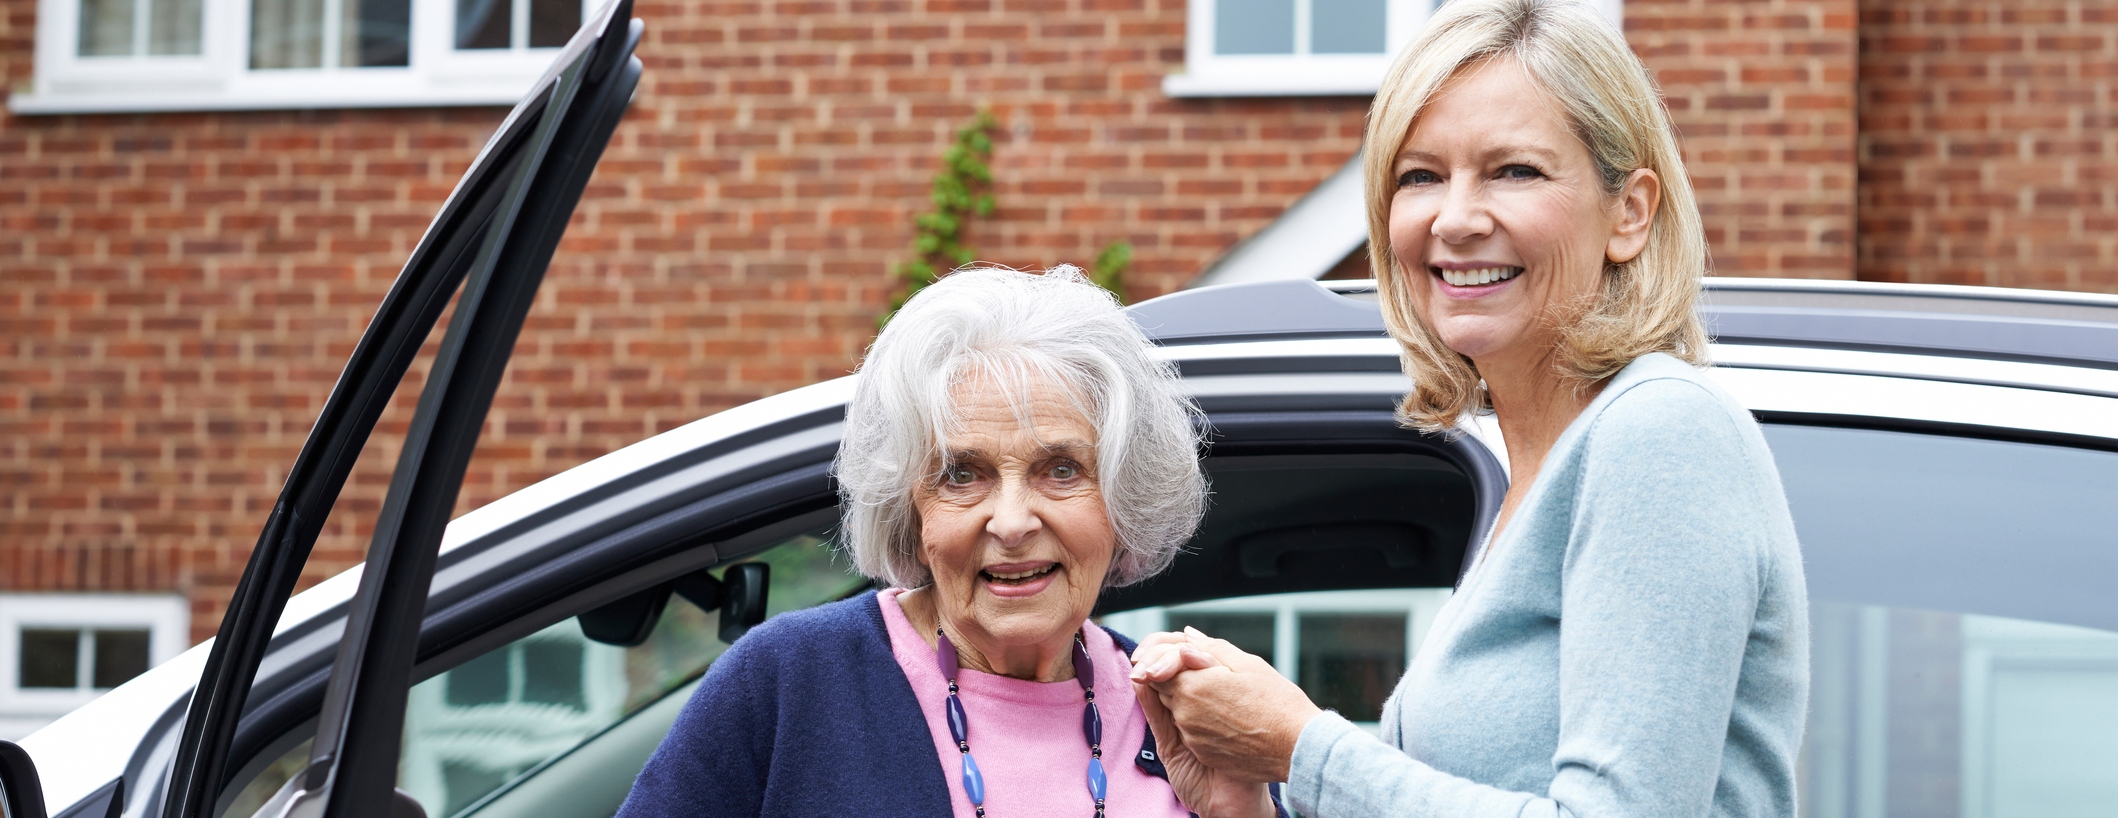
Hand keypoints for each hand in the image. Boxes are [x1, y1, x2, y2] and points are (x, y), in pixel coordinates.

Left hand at [1130, 628, 1321, 783]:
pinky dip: (1199, 721)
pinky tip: (1226, 717)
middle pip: (1165, 688)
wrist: (1297, 750)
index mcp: (1193, 685)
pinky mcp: (1202, 752)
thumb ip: (1211, 650)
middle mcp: (1185, 712)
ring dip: (1188, 699)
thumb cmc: (1278, 704)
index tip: (1178, 658)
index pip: (1159, 666)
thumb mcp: (1248, 666)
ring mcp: (1192, 736)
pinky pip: (1190, 731)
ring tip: (1220, 695)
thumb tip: (1186, 639)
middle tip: (1205, 674)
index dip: (1164, 659)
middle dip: (1176, 677)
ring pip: (1177, 709)